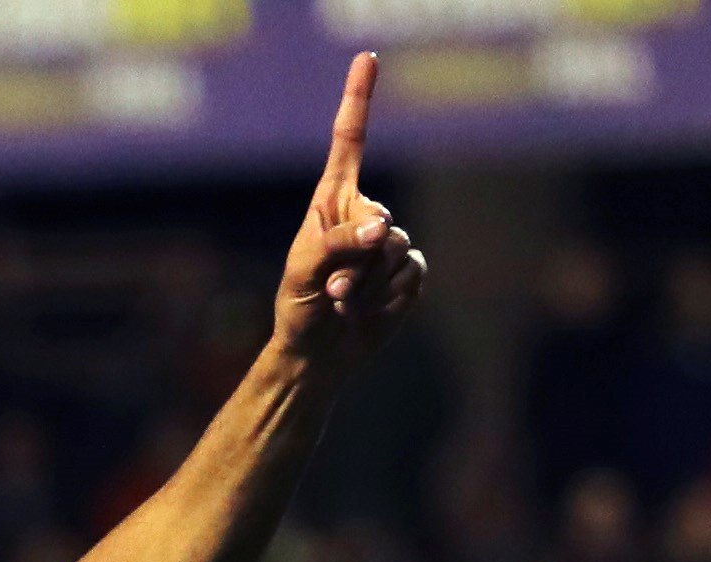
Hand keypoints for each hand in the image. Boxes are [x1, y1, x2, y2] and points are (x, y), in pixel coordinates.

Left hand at [272, 54, 426, 369]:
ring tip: (342, 303)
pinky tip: (366, 312)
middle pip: (381, 219)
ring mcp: (389, 243)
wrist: (319, 354)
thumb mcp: (304, 270)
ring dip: (367, 286)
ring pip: (396, 252)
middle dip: (356, 261)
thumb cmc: (298, 306)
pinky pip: (412, 274)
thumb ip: (339, 242)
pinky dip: (388, 298)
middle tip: (331, 290)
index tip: (366, 58)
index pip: (350, 141)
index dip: (359, 99)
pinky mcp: (408, 271)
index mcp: (332, 201)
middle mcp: (364, 214)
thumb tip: (384, 228)